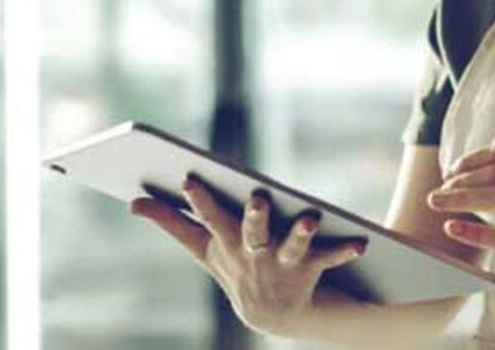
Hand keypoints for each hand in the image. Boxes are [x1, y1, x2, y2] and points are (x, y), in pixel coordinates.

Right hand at [130, 175, 365, 336]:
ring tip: (310, 217)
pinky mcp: (309, 271)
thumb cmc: (237, 268)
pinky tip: (361, 243)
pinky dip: (344, 250)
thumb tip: (132, 201)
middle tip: (258, 197)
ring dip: (300, 233)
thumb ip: (171, 222)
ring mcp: (281, 266)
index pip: (208, 218)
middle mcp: (252, 256)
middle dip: (253, 217)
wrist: (275, 316)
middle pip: (250, 232)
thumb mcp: (204, 248)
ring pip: (292, 247)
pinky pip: (328, 259)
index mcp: (226, 244)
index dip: (199, 200)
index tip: (190, 178)